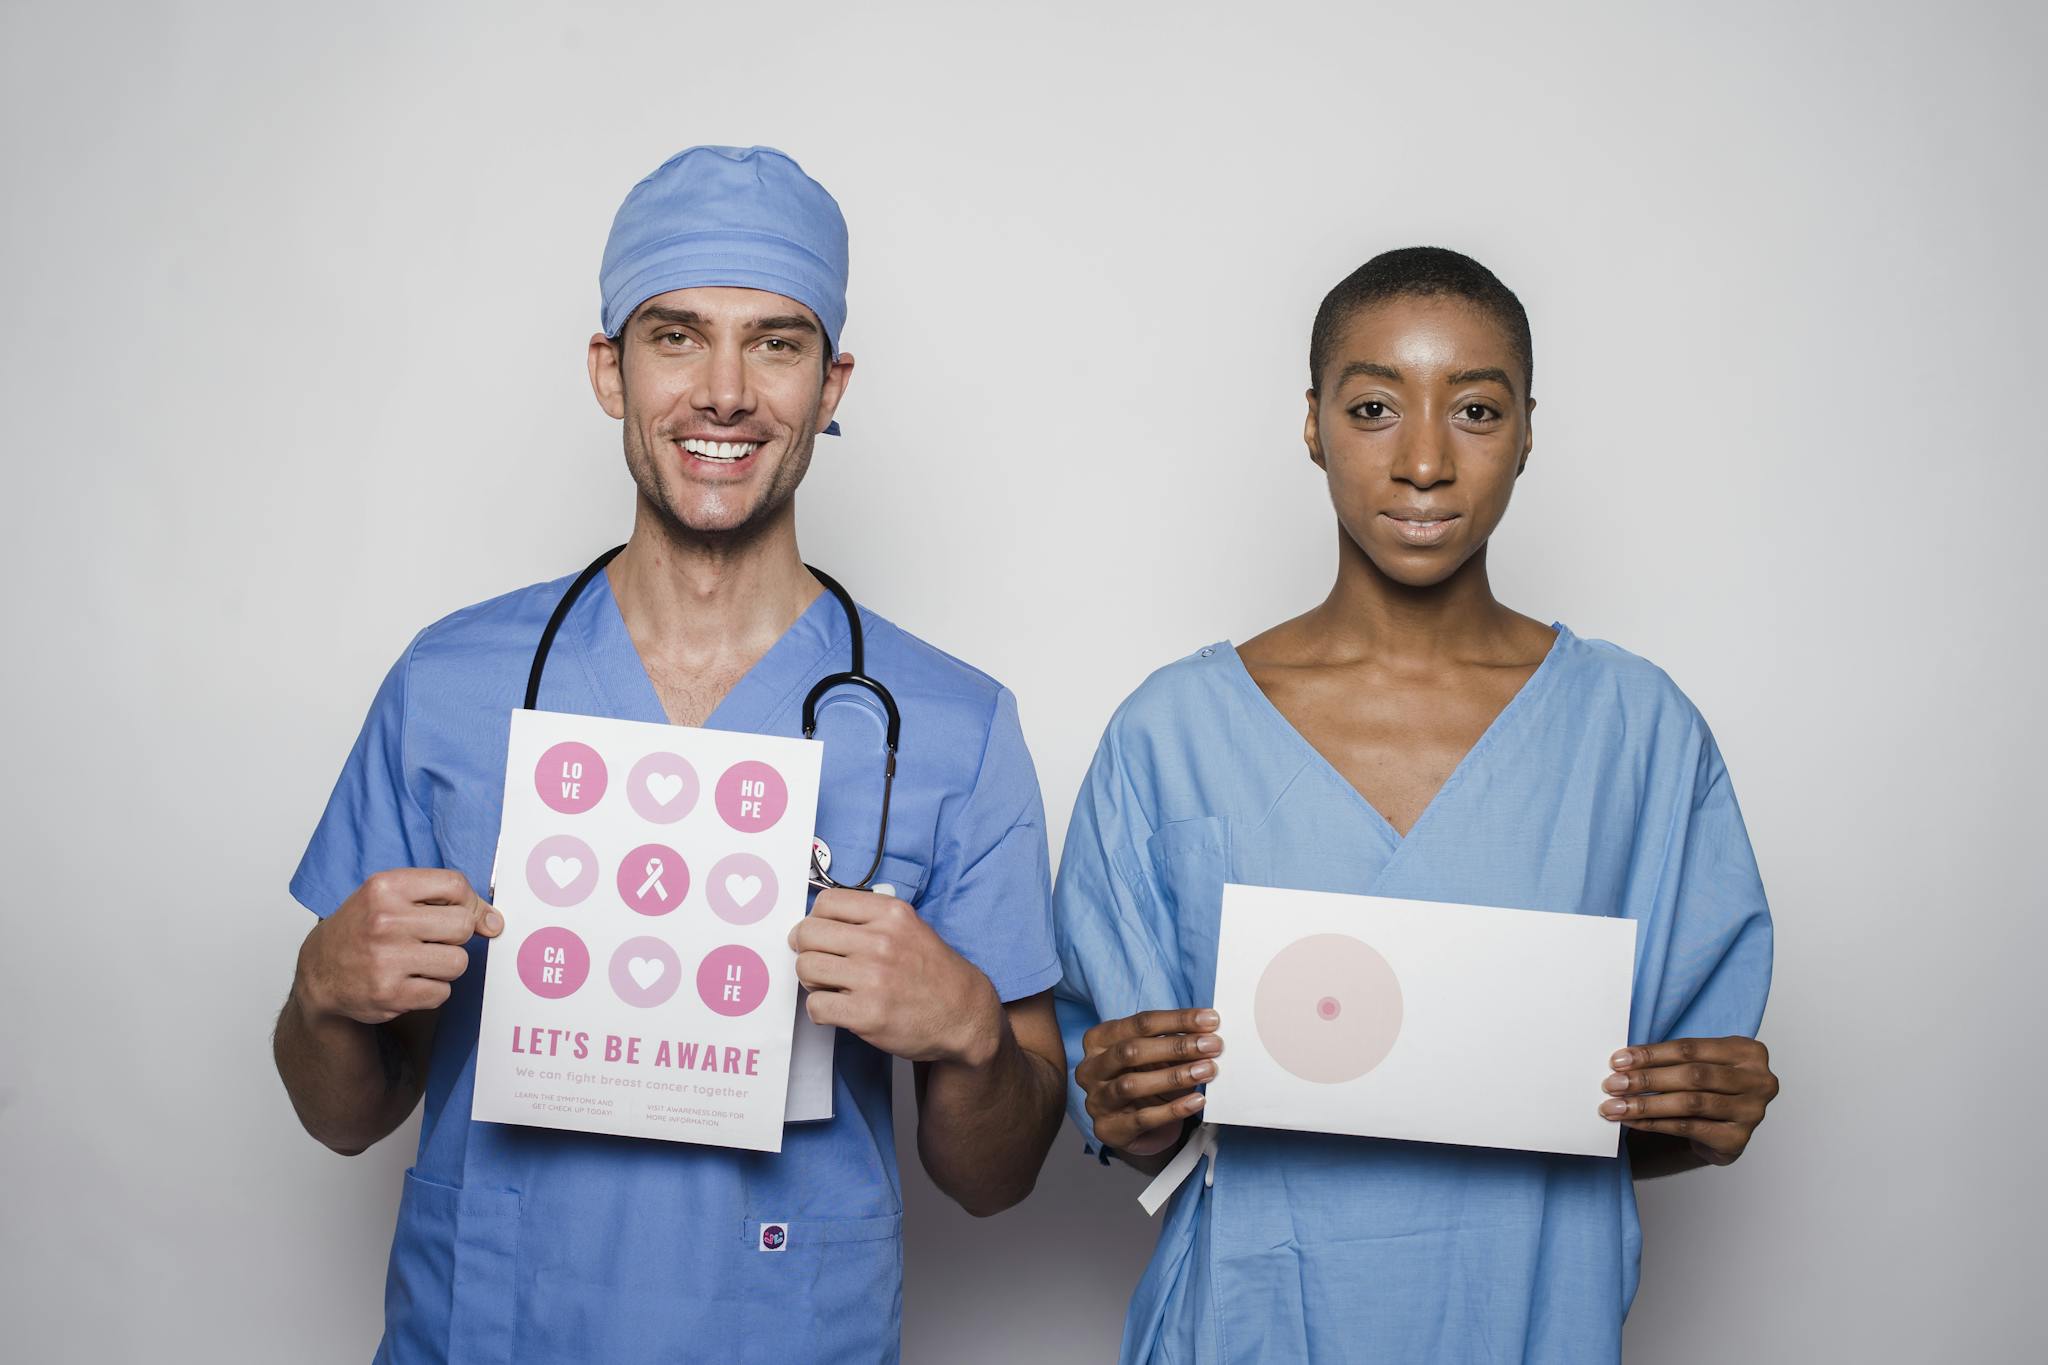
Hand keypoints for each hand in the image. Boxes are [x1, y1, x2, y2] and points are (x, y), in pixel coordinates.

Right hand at [295, 869, 501, 1025]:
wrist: (319, 973)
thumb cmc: (363, 929)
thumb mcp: (391, 897)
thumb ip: (443, 899)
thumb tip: (495, 922)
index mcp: (386, 887)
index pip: (456, 885)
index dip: (468, 901)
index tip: (462, 913)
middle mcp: (384, 920)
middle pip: (463, 925)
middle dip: (457, 936)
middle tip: (433, 941)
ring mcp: (386, 959)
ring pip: (458, 962)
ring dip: (446, 966)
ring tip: (419, 962)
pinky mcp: (390, 994)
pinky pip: (443, 992)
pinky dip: (432, 990)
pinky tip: (408, 982)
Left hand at [789, 889, 1002, 1065]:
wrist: (964, 1015)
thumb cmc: (934, 974)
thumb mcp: (911, 928)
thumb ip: (870, 919)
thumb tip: (818, 920)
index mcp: (892, 914)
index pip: (826, 902)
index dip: (815, 920)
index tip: (819, 935)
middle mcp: (882, 941)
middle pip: (808, 934)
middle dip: (807, 950)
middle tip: (820, 963)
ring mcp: (874, 978)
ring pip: (806, 968)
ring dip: (812, 980)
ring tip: (831, 986)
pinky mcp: (867, 1014)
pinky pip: (816, 1005)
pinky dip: (820, 1010)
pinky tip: (839, 1008)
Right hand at [1075, 1009, 1221, 1156]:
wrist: (1129, 1125)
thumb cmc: (1141, 1078)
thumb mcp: (1151, 1056)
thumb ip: (1171, 1042)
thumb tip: (1208, 1033)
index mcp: (1099, 1039)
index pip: (1140, 1023)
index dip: (1177, 1020)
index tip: (1211, 1021)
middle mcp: (1091, 1068)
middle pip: (1132, 1050)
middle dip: (1177, 1047)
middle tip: (1212, 1046)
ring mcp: (1097, 1099)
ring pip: (1133, 1084)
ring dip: (1175, 1076)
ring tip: (1207, 1071)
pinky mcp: (1108, 1128)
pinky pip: (1143, 1118)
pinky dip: (1173, 1109)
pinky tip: (1197, 1100)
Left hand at [1601, 1036, 1778, 1164]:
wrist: (1725, 1129)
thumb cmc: (1709, 1087)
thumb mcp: (1701, 1063)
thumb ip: (1673, 1060)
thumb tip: (1623, 1063)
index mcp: (1748, 1051)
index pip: (1690, 1049)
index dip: (1651, 1054)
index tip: (1618, 1060)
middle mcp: (1758, 1081)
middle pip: (1692, 1076)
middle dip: (1646, 1080)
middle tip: (1612, 1084)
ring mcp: (1751, 1112)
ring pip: (1690, 1103)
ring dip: (1646, 1105)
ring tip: (1616, 1106)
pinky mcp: (1738, 1139)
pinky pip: (1689, 1128)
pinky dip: (1656, 1124)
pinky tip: (1633, 1121)